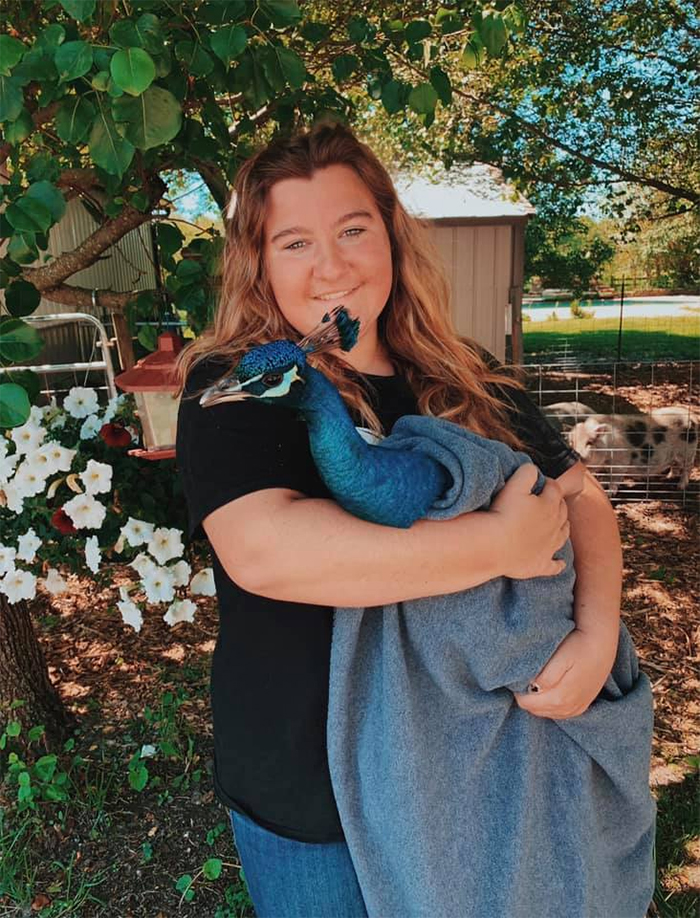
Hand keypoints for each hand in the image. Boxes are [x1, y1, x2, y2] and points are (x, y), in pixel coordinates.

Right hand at [489, 465, 569, 579]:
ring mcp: (549, 547)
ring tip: (560, 525)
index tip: (543, 482)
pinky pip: (554, 566)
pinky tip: (560, 563)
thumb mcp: (514, 485)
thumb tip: (533, 469)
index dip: (549, 484)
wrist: (494, 546)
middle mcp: (555, 525)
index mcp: (550, 504)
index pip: (555, 489)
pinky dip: (558, 564)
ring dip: (563, 528)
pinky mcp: (541, 565)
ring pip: (563, 535)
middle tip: (551, 501)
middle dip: (559, 504)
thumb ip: (527, 473)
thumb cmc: (503, 514)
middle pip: (563, 511)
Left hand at [513, 628, 617, 718]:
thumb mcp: (560, 657)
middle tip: (523, 680)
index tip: (517, 678)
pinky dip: (550, 705)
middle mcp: (569, 707)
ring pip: (548, 713)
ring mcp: (577, 708)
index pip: (527, 704)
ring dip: (538, 702)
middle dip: (527, 698)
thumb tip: (530, 689)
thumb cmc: (579, 645)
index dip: (518, 692)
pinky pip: (561, 713)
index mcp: (560, 697)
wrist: (602, 641)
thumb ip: (545, 677)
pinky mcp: (583, 705)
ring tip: (535, 683)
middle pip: (536, 710)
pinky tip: (548, 692)